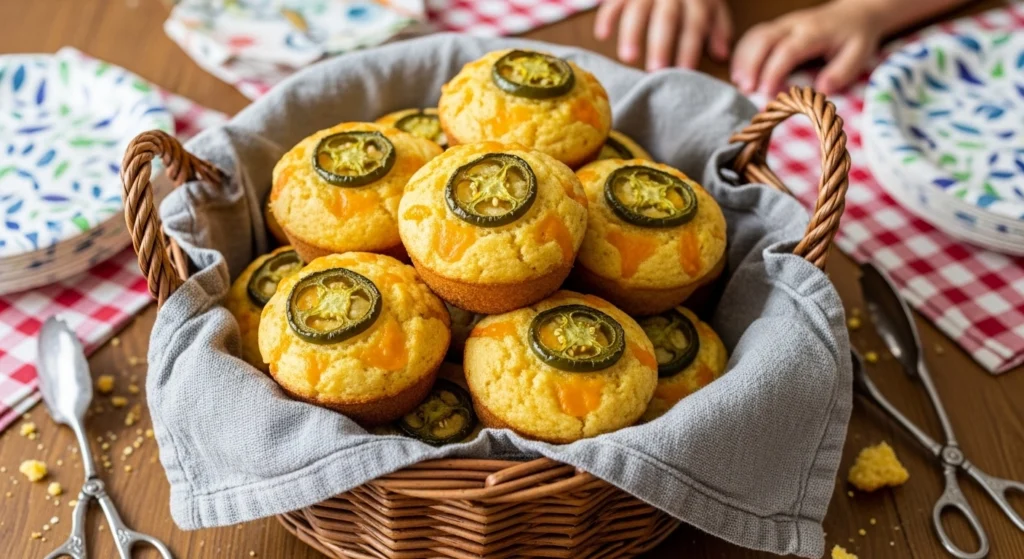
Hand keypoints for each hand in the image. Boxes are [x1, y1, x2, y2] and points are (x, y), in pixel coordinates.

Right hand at [594, 0, 733, 70]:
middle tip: (656, 70)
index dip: (690, 47)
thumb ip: (718, 28)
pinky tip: (602, 35)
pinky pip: (614, 1)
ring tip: (627, 58)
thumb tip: (722, 56)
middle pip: (666, 17)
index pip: (694, 23)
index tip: (684, 71)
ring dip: (632, 33)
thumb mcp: (712, 4)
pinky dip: (607, 16)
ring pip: (638, 8)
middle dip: (661, 43)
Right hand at [731, 0, 881, 94]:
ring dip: (743, 60)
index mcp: (813, 32)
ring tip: (739, 84)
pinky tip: (739, 73)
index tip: (766, 94)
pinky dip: (742, 54)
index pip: (787, 50)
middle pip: (764, 39)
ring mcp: (782, 24)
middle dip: (751, 65)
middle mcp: (793, 25)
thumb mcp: (859, 54)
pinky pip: (753, 36)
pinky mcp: (776, 28)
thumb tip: (822, 89)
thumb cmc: (855, 37)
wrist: (854, 14)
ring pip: (755, 36)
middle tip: (746, 90)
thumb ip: (842, 72)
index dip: (773, 72)